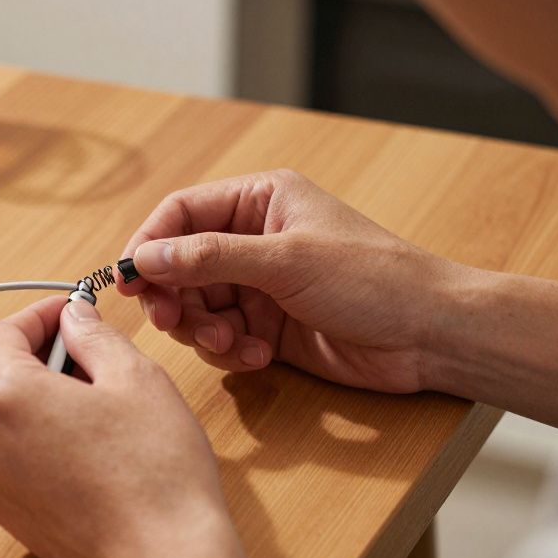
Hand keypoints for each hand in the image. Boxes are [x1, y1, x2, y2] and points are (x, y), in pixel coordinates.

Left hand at [0, 296, 261, 557]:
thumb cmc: (156, 469)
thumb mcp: (134, 376)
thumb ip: (93, 336)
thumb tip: (74, 319)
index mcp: (6, 397)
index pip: (4, 334)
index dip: (41, 315)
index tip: (71, 312)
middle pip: (4, 378)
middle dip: (46, 361)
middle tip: (98, 359)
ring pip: (11, 423)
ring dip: (47, 405)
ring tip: (103, 412)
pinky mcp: (9, 517)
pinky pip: (18, 462)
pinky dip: (45, 445)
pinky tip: (93, 454)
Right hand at [120, 169, 465, 393]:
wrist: (431, 335)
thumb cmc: (374, 279)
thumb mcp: (286, 261)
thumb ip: (210, 257)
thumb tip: (146, 256)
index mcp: (261, 200)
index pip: (182, 214)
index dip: (149, 244)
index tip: (127, 279)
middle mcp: (255, 239)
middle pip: (181, 264)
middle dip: (174, 296)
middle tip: (172, 323)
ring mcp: (262, 285)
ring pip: (199, 306)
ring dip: (204, 330)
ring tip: (228, 344)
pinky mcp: (271, 327)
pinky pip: (224, 337)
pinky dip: (230, 351)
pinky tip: (257, 356)